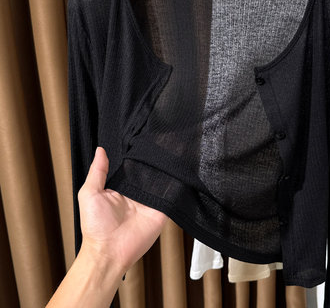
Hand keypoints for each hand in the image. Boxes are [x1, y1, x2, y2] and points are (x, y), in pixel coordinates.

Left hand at [78, 146, 167, 274]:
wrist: (109, 252)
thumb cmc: (96, 227)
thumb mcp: (90, 194)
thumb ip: (97, 172)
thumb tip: (100, 150)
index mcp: (122, 186)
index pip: (132, 165)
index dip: (137, 153)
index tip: (143, 137)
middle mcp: (138, 191)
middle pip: (149, 171)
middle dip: (154, 159)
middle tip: (163, 140)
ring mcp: (151, 200)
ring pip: (162, 180)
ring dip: (167, 171)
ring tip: (174, 153)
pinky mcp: (162, 210)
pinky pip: (172, 195)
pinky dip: (176, 186)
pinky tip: (179, 173)